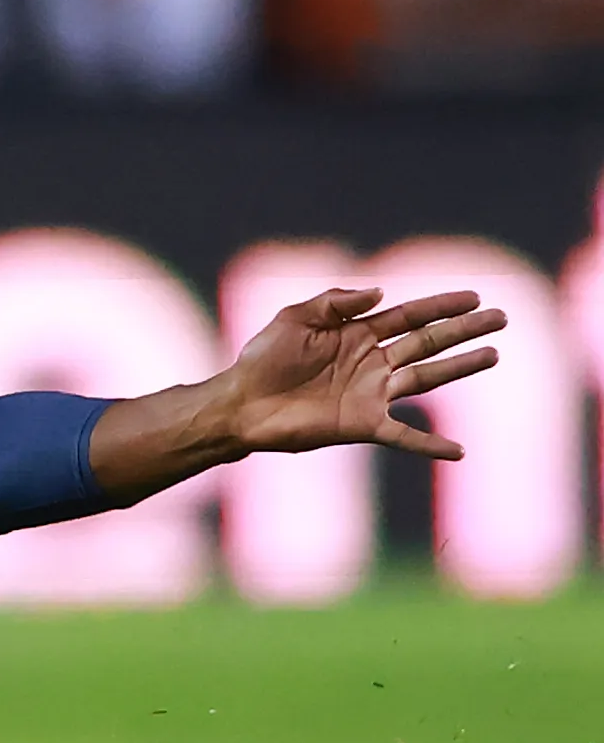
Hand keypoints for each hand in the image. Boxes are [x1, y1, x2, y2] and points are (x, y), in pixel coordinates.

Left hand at [220, 285, 505, 461]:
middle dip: (464, 329)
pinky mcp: (363, 424)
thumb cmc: (262, 359)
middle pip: (427, 342)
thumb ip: (336, 302)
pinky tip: (458, 451)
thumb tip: (381, 291)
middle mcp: (372, 362)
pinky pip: (404, 435)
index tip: (474, 296)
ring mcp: (371, 393)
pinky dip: (430, 444)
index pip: (409, 315)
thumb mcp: (295, 318)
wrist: (241, 403)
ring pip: (427, 378)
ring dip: (461, 368)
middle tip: (500, 317)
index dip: (440, 305)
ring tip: (494, 355)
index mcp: (357, 334)